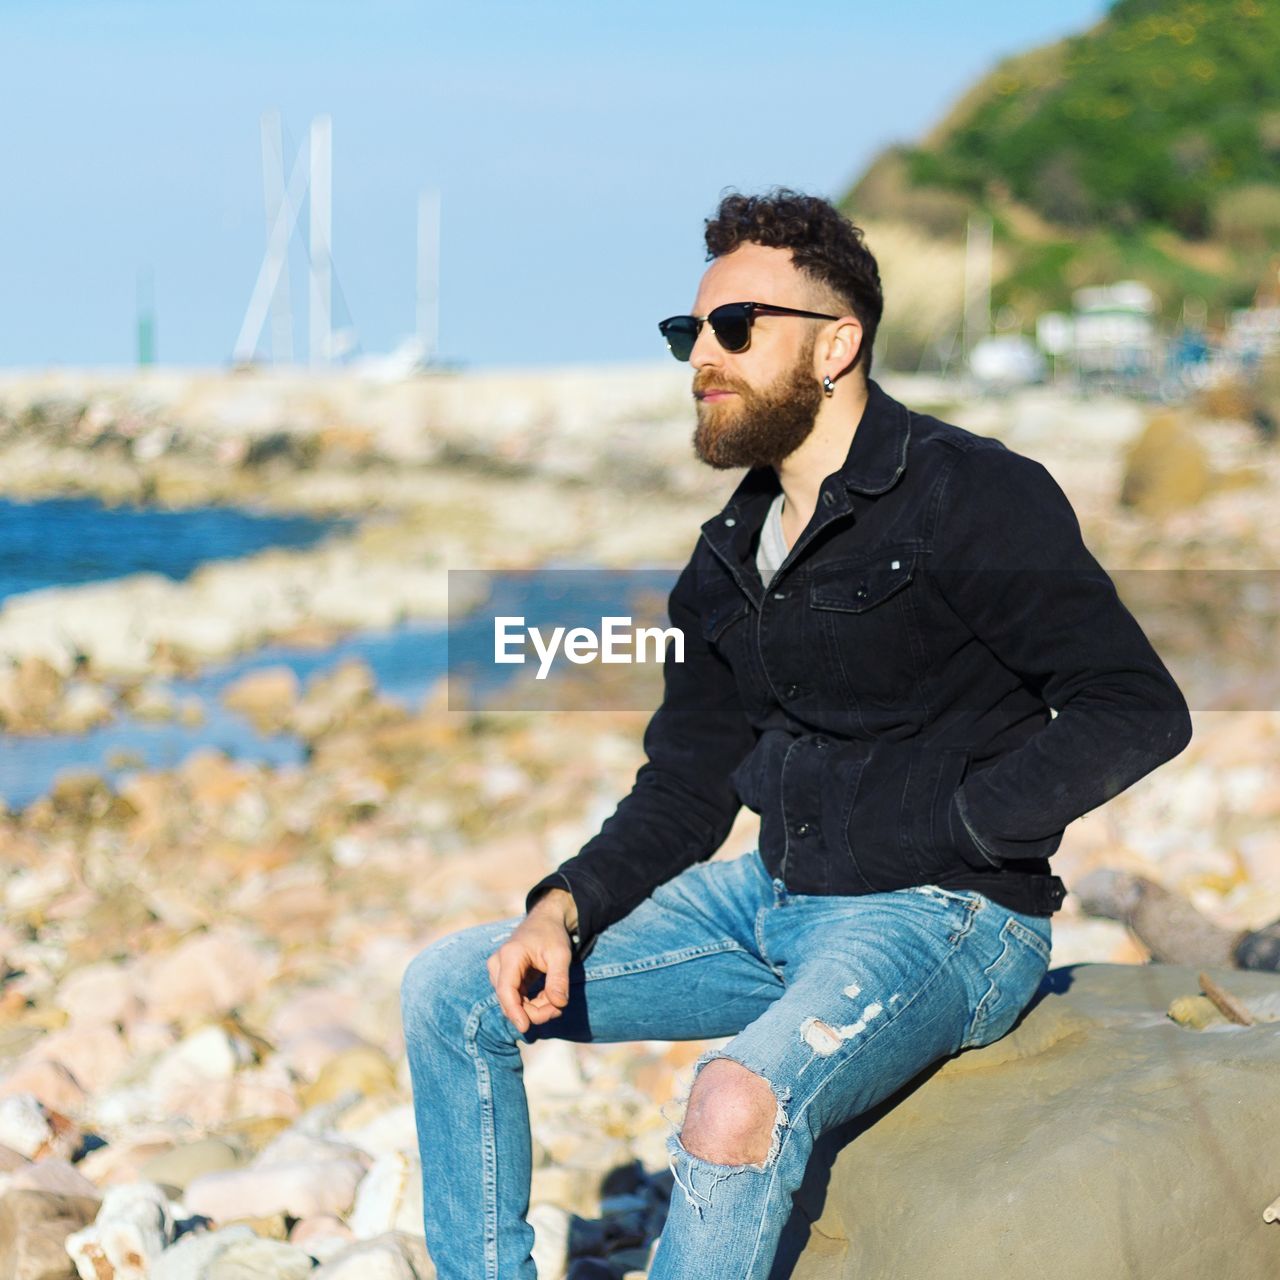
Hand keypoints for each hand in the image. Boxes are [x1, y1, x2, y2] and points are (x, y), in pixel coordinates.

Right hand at [487, 891, 575, 1033]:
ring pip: (512, 1003)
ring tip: (556, 999)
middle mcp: (498, 964)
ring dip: (535, 1008)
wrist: (545, 921)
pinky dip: (532, 1004)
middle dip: (534, 1011)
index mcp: (510, 955)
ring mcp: (498, 972)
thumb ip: (559, 979)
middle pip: (509, 1000)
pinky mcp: (504, 979)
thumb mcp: (561, 954)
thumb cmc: (552, 935)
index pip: (506, 989)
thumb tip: (559, 1005)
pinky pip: (516, 1000)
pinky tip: (549, 998)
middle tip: (559, 1007)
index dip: (514, 1011)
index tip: (525, 1028)